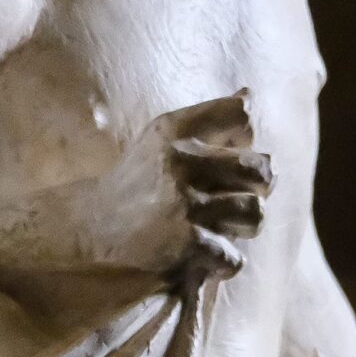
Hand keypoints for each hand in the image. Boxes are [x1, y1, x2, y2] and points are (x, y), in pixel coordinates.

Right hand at [92, 92, 273, 288]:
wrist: (94, 225)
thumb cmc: (142, 177)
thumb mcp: (164, 135)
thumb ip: (209, 116)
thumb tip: (249, 94)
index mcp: (175, 129)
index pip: (242, 114)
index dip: (249, 137)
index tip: (234, 153)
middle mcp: (180, 161)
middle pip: (260, 167)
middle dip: (261, 185)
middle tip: (240, 197)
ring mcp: (183, 203)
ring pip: (255, 213)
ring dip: (246, 225)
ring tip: (227, 227)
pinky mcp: (185, 242)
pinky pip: (235, 256)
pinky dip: (226, 262)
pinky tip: (209, 257)